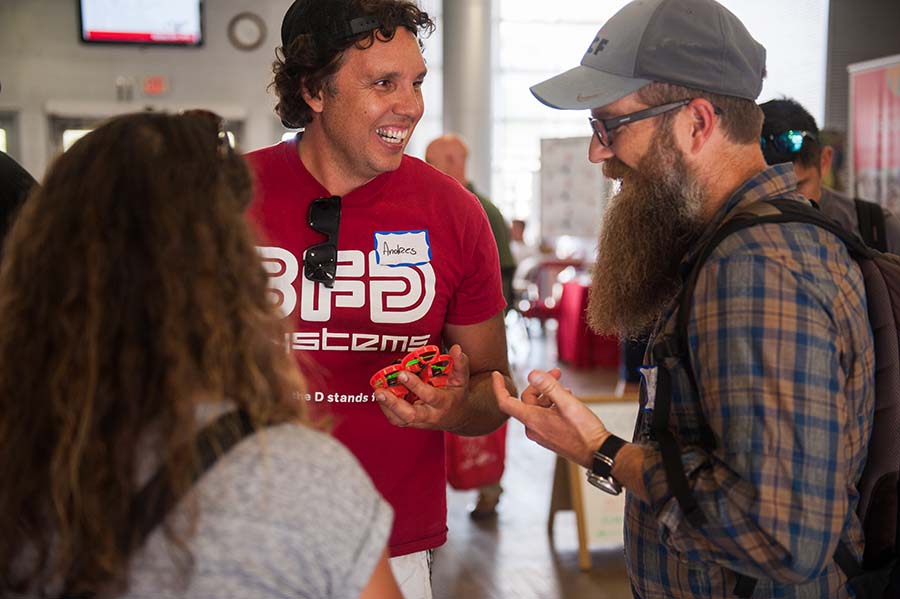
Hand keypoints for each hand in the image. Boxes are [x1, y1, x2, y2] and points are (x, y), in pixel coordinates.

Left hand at [375, 344, 470, 430]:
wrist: (458, 417)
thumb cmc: (458, 395)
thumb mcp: (462, 379)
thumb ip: (460, 363)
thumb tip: (456, 348)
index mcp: (444, 403)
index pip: (429, 396)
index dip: (415, 385)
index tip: (402, 373)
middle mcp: (431, 415)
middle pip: (410, 415)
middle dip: (393, 404)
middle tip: (380, 391)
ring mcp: (420, 421)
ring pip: (400, 420)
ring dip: (386, 407)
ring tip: (377, 392)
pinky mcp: (412, 423)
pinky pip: (396, 420)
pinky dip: (386, 409)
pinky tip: (381, 396)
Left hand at [491, 368, 608, 467]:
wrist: (597, 452)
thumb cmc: (584, 430)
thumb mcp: (567, 403)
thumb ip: (549, 386)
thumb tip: (532, 374)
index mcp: (532, 420)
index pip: (505, 402)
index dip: (498, 387)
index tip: (496, 374)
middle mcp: (533, 429)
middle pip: (526, 401)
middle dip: (540, 385)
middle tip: (557, 373)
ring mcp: (541, 434)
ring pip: (537, 408)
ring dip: (548, 395)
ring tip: (566, 389)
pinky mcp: (550, 436)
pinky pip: (544, 416)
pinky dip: (552, 406)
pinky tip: (566, 401)